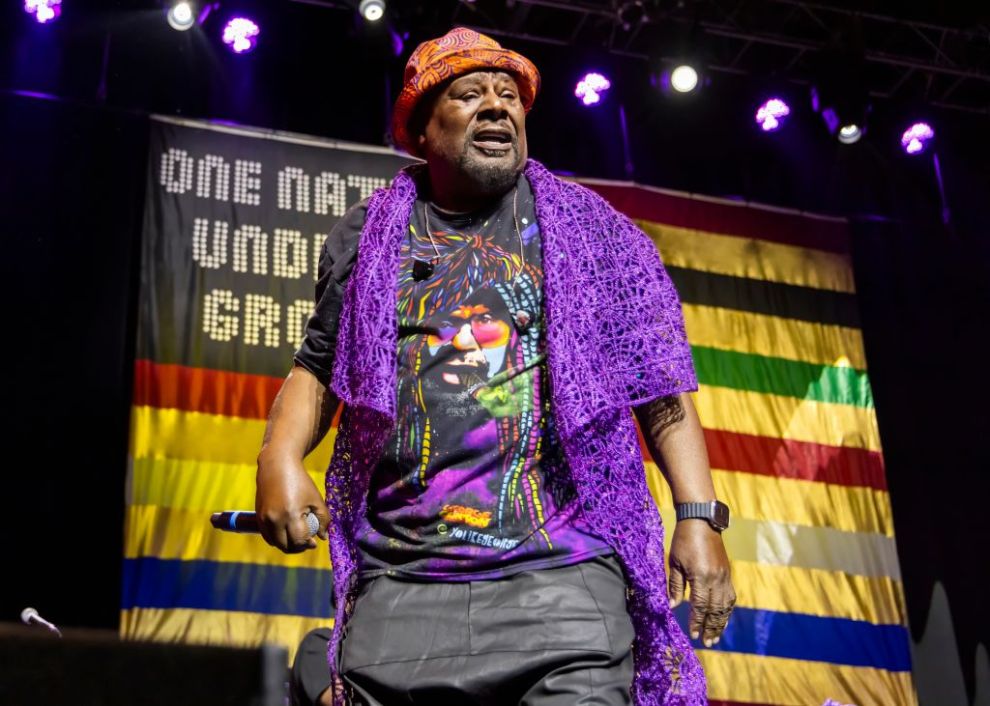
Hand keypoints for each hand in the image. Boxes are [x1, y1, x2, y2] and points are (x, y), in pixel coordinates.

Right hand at [256, 450, 329, 552]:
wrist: (277, 466)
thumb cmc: (300, 482)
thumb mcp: (316, 499)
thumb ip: (323, 519)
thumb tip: (322, 537)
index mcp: (291, 514)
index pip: (299, 541)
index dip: (308, 544)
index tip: (314, 542)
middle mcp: (274, 519)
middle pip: (286, 546)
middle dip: (298, 547)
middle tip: (306, 542)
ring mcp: (264, 519)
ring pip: (275, 543)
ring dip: (286, 544)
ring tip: (297, 537)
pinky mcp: (258, 517)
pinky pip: (267, 536)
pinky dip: (277, 538)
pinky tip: (286, 531)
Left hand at [668, 519, 734, 646]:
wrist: (702, 521)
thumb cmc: (683, 540)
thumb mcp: (674, 562)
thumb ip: (674, 585)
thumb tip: (672, 606)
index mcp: (701, 576)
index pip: (699, 606)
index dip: (696, 622)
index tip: (693, 635)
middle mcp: (716, 579)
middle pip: (715, 610)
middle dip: (711, 628)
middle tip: (707, 642)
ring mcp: (724, 576)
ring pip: (725, 606)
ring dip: (721, 623)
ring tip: (715, 636)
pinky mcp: (727, 573)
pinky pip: (730, 597)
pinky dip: (727, 610)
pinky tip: (723, 618)